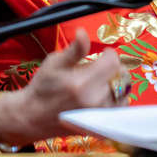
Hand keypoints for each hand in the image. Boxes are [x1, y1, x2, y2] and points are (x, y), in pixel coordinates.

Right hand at [0, 28, 129, 146]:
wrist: (33, 117)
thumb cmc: (42, 88)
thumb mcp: (54, 63)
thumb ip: (74, 49)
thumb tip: (83, 32)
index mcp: (81, 83)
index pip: (113, 63)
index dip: (109, 54)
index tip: (102, 52)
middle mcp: (94, 101)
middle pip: (120, 76)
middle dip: (113, 66)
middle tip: (101, 65)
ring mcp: (98, 115)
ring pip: (123, 91)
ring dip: (116, 81)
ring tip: (102, 78)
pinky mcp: (100, 124)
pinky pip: (120, 106)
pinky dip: (118, 96)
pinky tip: (105, 92)